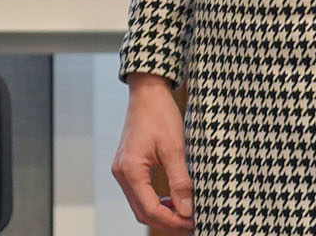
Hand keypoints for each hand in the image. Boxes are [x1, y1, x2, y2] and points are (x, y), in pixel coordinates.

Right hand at [111, 73, 193, 231]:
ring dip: (161, 213)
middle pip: (142, 212)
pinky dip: (155, 202)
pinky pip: (139, 193)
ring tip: (184, 213)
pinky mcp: (127, 165)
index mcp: (130, 170)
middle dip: (168, 221)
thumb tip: (186, 210)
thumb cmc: (159, 115)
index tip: (193, 222)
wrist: (147, 93)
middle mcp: (121, 172)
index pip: (151, 209)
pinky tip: (171, 199)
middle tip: (191, 222)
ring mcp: (122, 169)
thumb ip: (180, 182)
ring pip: (140, 205)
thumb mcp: (175, 148)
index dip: (173, 221)